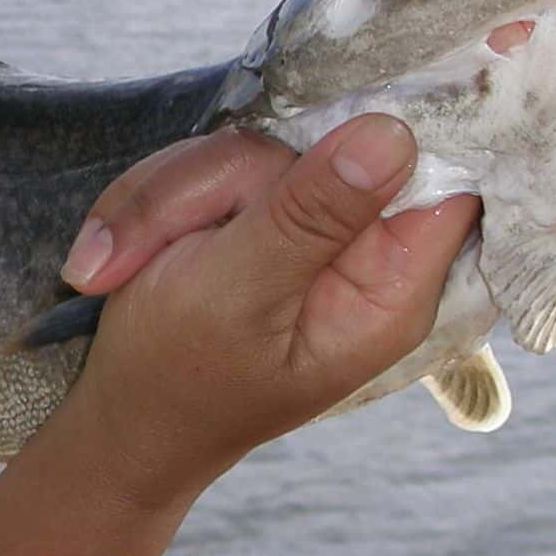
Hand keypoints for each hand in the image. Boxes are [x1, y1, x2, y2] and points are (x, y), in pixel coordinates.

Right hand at [52, 115, 476, 503]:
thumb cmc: (176, 379)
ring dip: (167, 201)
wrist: (119, 422)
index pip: (437, 179)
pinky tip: (126, 257)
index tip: (303, 143)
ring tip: (123, 266)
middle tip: (155, 250)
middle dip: (213, 184)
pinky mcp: (261, 210)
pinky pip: (210, 165)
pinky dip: (156, 205)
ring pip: (248, 149)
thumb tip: (393, 133)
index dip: (386, 137)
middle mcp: (360, 248)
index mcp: (388, 286)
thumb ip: (310, 216)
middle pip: (314, 146)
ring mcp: (307, 225)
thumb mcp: (236, 295)